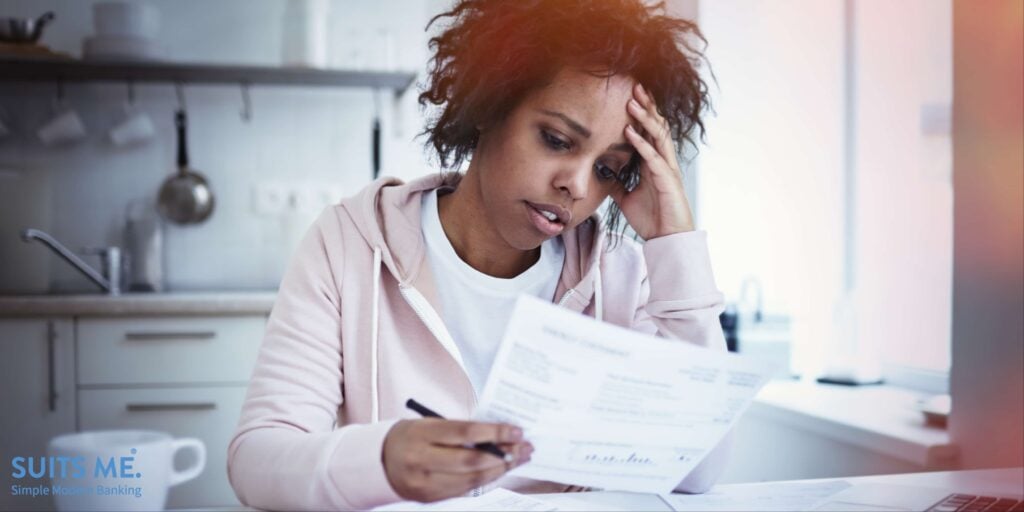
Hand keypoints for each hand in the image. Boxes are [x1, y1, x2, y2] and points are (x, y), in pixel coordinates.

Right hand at [382, 419, 532, 501]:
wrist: (378, 460)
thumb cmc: (410, 436)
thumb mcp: (429, 423)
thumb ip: (460, 430)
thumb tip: (499, 435)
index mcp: (420, 434)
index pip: (465, 433)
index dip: (495, 432)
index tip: (516, 430)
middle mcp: (421, 460)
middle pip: (471, 461)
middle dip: (503, 454)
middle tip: (524, 447)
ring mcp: (425, 483)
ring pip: (471, 480)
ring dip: (500, 469)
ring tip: (518, 458)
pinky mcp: (429, 498)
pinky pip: (465, 490)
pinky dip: (486, 480)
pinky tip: (499, 470)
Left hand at [613, 82, 695, 238]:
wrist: (667, 240)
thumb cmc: (652, 219)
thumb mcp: (626, 198)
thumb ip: (618, 183)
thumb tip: (603, 173)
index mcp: (655, 163)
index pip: (649, 131)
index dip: (642, 113)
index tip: (630, 96)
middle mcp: (663, 161)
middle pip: (657, 126)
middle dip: (647, 106)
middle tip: (635, 86)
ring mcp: (667, 169)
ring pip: (658, 136)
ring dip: (644, 118)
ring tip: (632, 103)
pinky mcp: (667, 180)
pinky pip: (653, 157)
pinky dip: (640, 143)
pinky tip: (629, 132)